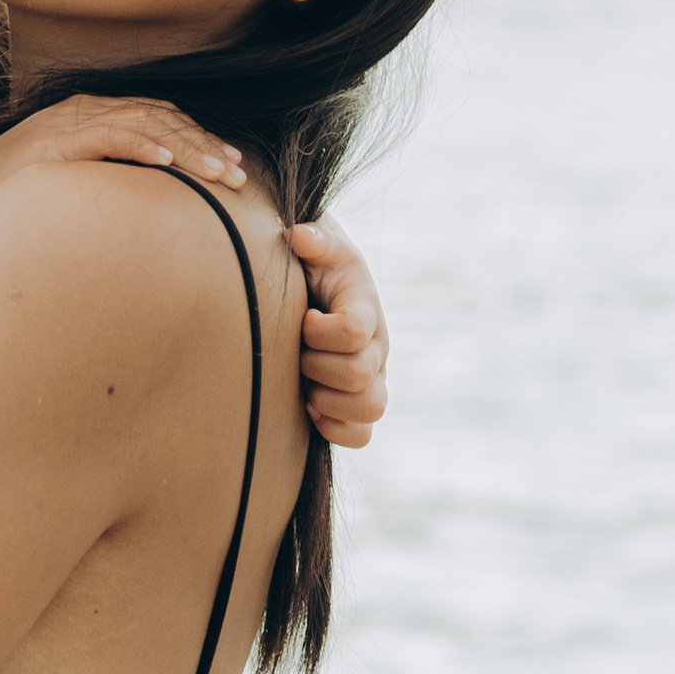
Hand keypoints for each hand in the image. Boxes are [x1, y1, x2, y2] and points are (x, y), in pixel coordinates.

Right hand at [0, 93, 243, 228]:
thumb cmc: (11, 204)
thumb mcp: (70, 186)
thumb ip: (107, 181)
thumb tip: (147, 206)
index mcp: (90, 116)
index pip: (157, 117)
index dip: (198, 138)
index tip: (231, 165)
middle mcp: (83, 110)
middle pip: (159, 117)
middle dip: (204, 144)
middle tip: (239, 174)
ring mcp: (68, 123)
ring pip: (144, 125)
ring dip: (188, 148)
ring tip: (219, 173)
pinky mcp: (54, 141)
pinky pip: (108, 136)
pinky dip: (143, 146)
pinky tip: (170, 162)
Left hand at [287, 217, 387, 446]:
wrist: (317, 292)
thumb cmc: (315, 269)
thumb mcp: (318, 247)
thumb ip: (315, 240)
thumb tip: (300, 238)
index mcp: (366, 310)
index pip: (354, 331)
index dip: (320, 330)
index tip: (304, 317)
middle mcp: (377, 348)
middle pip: (358, 374)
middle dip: (315, 364)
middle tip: (297, 351)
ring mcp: (372, 380)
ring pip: (370, 409)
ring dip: (326, 399)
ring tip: (304, 381)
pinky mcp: (358, 407)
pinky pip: (361, 436)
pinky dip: (333, 427)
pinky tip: (309, 407)